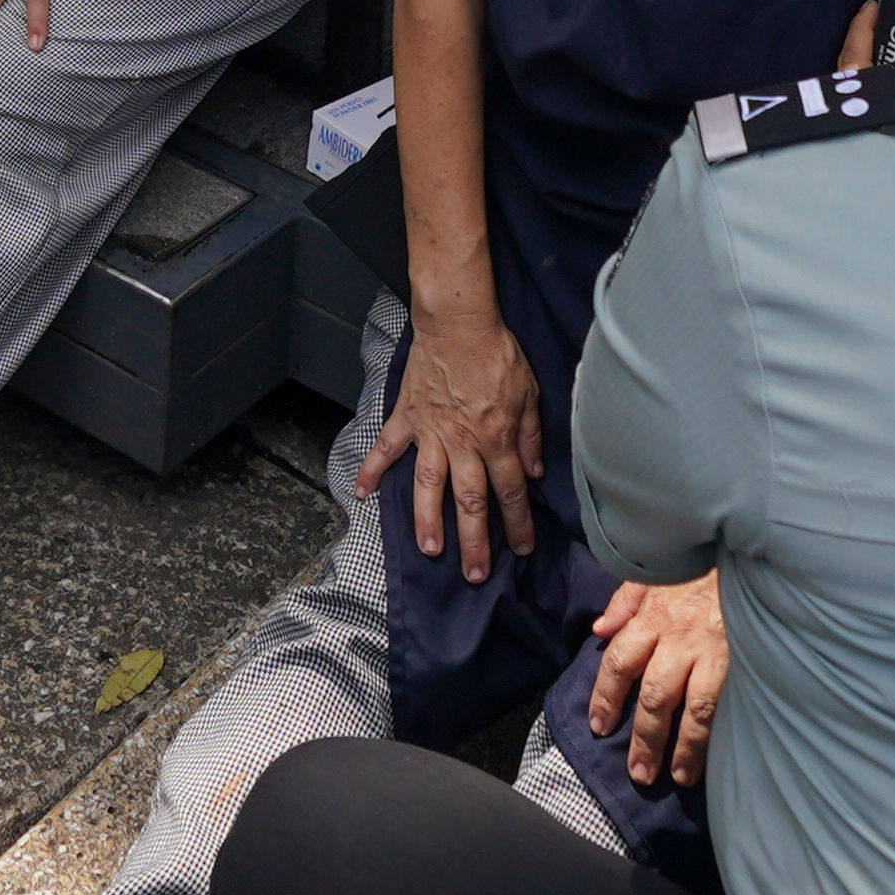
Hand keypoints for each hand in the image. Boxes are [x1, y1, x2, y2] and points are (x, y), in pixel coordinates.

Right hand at [353, 298, 544, 570]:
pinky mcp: (407, 417)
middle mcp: (464, 442)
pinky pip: (387, 447)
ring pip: (429, 485)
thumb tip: (534, 472)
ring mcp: (431, 432)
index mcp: (497, 437)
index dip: (518, 523)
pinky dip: (372, 468)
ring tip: (430, 550)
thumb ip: (531, 435)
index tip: (522, 549)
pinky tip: (361, 493)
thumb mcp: (529, 391)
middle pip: (470, 500)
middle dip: (474, 541)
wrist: (459, 321)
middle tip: (475, 574)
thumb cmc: (497, 353)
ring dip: (428, 520)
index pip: (510, 491)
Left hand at [582, 574, 733, 788]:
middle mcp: (680, 637)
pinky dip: (720, 733)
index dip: (606, 697)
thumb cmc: (702, 566)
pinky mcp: (744, 659)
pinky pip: (729, 703)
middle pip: (654, 696)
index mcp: (654, 616)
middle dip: (646, 739)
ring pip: (694, 708)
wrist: (750, 550)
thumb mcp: (658, 572)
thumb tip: (600, 630)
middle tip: (639, 773)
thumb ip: (626, 600)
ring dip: (685, 748)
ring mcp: (714, 650)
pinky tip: (718, 758)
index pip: (619, 662)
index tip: (600, 728)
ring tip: (679, 777)